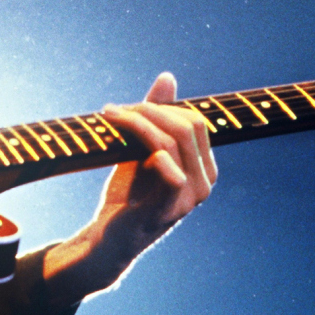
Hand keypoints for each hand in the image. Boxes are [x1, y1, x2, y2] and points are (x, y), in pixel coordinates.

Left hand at [44, 72, 216, 303]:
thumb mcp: (143, 148)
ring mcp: (189, 198)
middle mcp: (205, 183)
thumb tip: (168, 77)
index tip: (129, 107)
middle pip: (186, 126)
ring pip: (172, 141)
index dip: (162, 107)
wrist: (109, 237)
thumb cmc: (129, 192)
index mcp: (204, 167)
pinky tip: (122, 145)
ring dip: (136, 122)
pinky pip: (169, 170)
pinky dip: (146, 149)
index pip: (195, 121)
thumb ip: (158, 115)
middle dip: (149, 110)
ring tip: (109, 117)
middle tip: (115, 111)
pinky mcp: (168, 210)